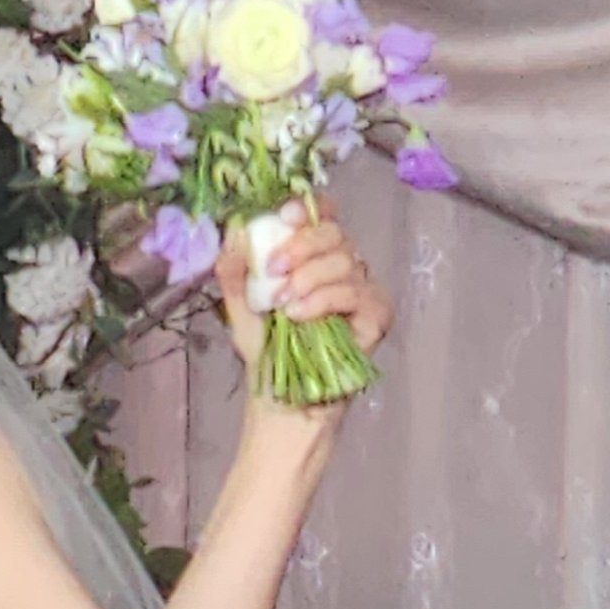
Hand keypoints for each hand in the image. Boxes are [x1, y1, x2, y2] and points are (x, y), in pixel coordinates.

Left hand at [215, 201, 391, 399]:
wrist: (281, 399)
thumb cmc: (265, 350)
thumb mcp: (239, 307)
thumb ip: (233, 270)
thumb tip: (233, 230)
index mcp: (311, 257)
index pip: (321, 216)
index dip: (307, 209)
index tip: (284, 216)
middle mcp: (341, 267)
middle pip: (335, 233)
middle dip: (301, 246)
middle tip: (273, 270)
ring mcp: (363, 290)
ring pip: (346, 261)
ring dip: (308, 278)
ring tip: (283, 306)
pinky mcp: (376, 316)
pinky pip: (357, 292)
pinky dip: (325, 299)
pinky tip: (300, 316)